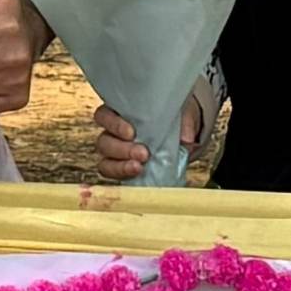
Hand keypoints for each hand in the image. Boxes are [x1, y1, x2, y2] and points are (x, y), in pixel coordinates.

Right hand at [91, 82, 207, 183]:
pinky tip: (137, 176)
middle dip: (122, 150)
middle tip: (143, 154)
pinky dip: (123, 177)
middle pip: (104, 142)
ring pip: (105, 161)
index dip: (113, 124)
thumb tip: (186, 140)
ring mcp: (116, 153)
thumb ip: (184, 123)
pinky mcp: (123, 169)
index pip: (104, 116)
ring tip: (139, 168)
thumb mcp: (182, 113)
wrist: (181, 134)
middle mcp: (113, 133)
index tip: (131, 133)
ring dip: (121, 167)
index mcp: (121, 112)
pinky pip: (114, 176)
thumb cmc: (174, 117)